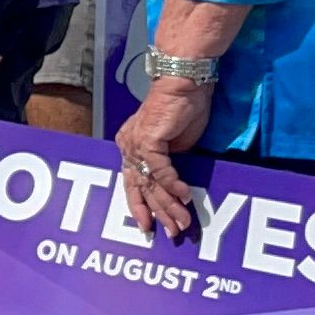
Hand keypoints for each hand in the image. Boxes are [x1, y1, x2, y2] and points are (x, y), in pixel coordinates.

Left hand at [114, 76, 211, 238]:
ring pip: (151, 184)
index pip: (133, 184)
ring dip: (169, 205)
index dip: (140, 207)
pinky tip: (186, 197)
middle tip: (172, 232)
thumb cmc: (183, 109)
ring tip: (183, 222)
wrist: (184, 83)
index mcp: (131, 147)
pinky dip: (174, 185)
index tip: (148, 227)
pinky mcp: (147, 140)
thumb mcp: (176, 145)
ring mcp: (135, 143)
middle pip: (140, 188)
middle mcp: (128, 146)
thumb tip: (175, 190)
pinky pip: (161, 171)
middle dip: (158, 213)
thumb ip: (170, 165)